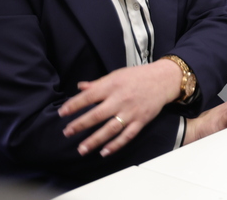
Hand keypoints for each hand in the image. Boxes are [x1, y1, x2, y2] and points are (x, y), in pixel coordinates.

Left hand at [59, 59, 182, 156]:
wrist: (163, 79)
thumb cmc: (139, 76)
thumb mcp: (117, 75)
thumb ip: (98, 83)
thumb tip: (80, 87)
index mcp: (113, 85)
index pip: (89, 96)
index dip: (74, 105)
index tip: (62, 113)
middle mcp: (121, 99)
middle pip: (97, 115)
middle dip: (80, 125)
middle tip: (67, 132)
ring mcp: (131, 111)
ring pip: (110, 129)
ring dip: (95, 140)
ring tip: (82, 149)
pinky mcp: (141, 120)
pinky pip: (127, 135)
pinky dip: (116, 145)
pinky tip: (104, 152)